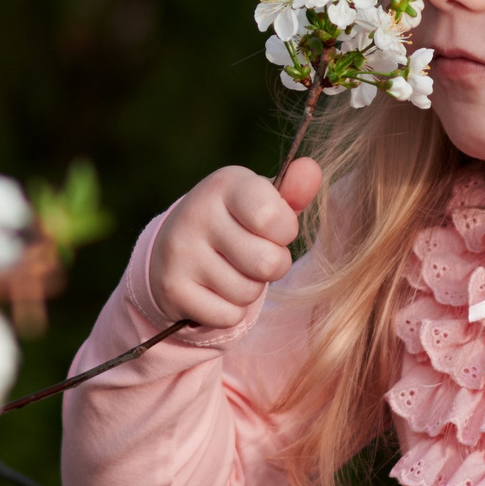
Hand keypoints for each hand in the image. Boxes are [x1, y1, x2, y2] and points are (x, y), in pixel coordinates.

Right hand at [144, 157, 322, 329]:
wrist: (174, 251)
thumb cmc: (235, 224)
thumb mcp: (262, 202)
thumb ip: (292, 191)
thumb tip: (312, 169)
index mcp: (224, 185)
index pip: (273, 218)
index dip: (284, 231)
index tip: (270, 227)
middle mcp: (196, 213)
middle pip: (268, 262)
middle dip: (272, 266)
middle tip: (254, 255)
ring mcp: (180, 252)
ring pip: (248, 293)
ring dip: (249, 289)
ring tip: (232, 271)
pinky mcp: (172, 289)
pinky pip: (228, 315)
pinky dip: (230, 310)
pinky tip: (214, 290)